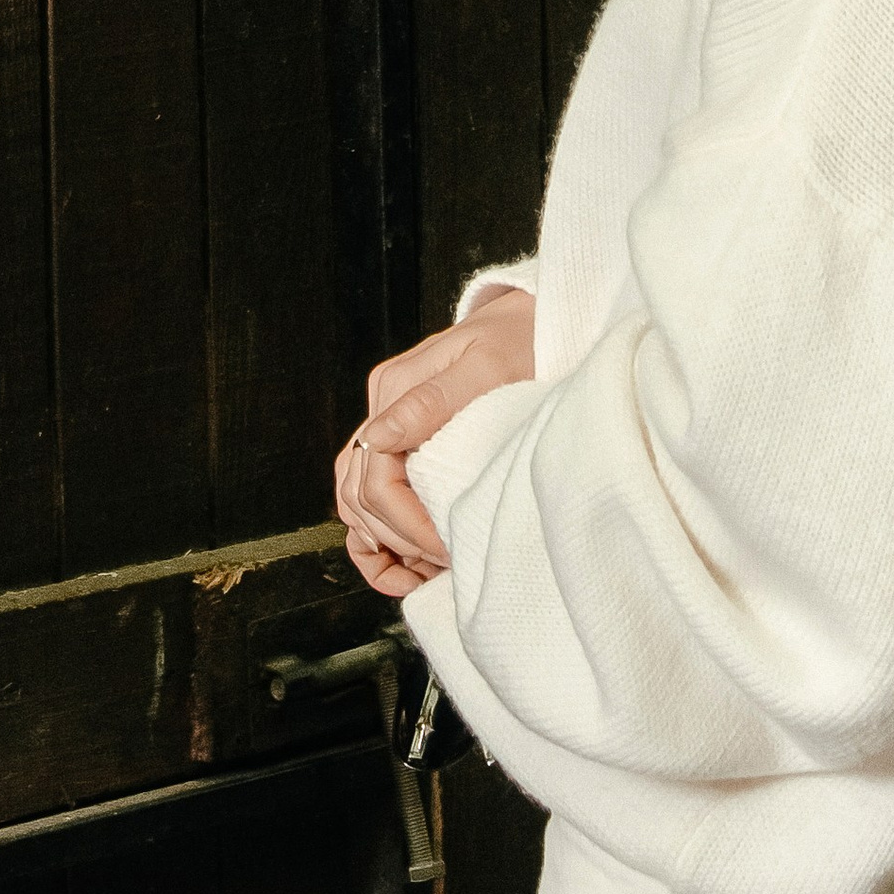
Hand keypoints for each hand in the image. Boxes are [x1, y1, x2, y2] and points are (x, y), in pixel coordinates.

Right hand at [332, 285, 536, 598]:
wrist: (539, 320)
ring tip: (426, 573)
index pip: (375, 477)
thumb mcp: (486, 364)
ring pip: (355, 501)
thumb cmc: (521, 339)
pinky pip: (370, 498)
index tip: (447, 549)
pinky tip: (406, 568)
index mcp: (393, 390)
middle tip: (446, 562)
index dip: (406, 525)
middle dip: (399, 539)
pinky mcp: (405, 443)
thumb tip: (377, 439)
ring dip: (384, 544)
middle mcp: (383, 410)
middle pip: (360, 495)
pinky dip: (378, 539)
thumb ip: (430, 401)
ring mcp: (390, 427)